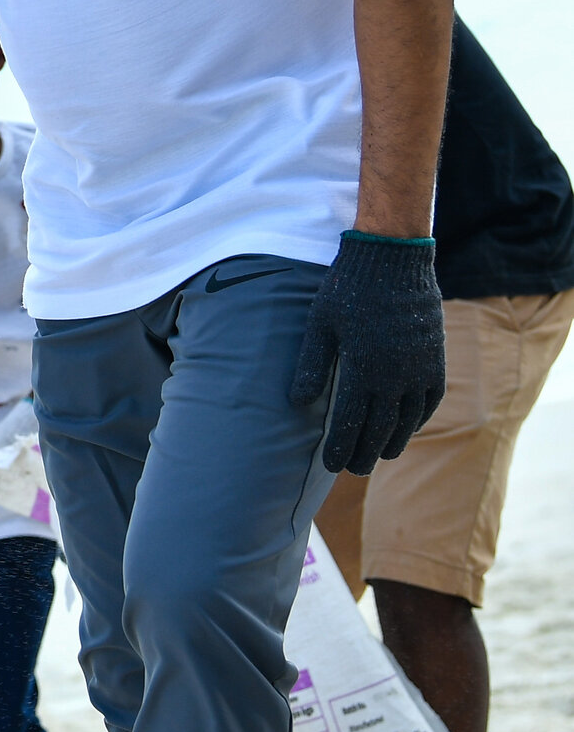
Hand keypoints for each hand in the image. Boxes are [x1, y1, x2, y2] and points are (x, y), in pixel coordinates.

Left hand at [290, 232, 445, 474]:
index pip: (351, 423)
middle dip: (366, 452)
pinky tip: (407, 428)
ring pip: (407, 419)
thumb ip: (312, 365)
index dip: (341, 447)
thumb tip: (297, 403)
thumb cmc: (347, 290)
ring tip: (380, 457)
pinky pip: (429, 400)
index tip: (331, 466)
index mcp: (363, 370)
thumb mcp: (319, 325)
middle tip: (353, 470)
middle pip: (380, 428)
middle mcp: (395, 376)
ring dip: (393, 441)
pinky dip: (418, 419)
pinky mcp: (435, 359)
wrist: (393, 261)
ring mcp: (420, 370)